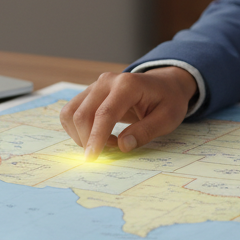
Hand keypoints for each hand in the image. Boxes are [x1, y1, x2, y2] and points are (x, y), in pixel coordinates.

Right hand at [59, 67, 196, 160]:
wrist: (165, 84)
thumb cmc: (168, 101)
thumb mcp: (167, 119)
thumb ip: (145, 132)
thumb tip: (123, 146)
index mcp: (128, 85)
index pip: (105, 114)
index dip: (96, 138)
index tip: (92, 158)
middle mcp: (107, 81)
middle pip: (82, 115)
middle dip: (87, 140)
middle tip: (108, 152)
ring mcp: (95, 85)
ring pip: (71, 113)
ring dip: (80, 135)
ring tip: (105, 142)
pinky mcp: (89, 93)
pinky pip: (71, 113)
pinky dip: (77, 129)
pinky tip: (97, 135)